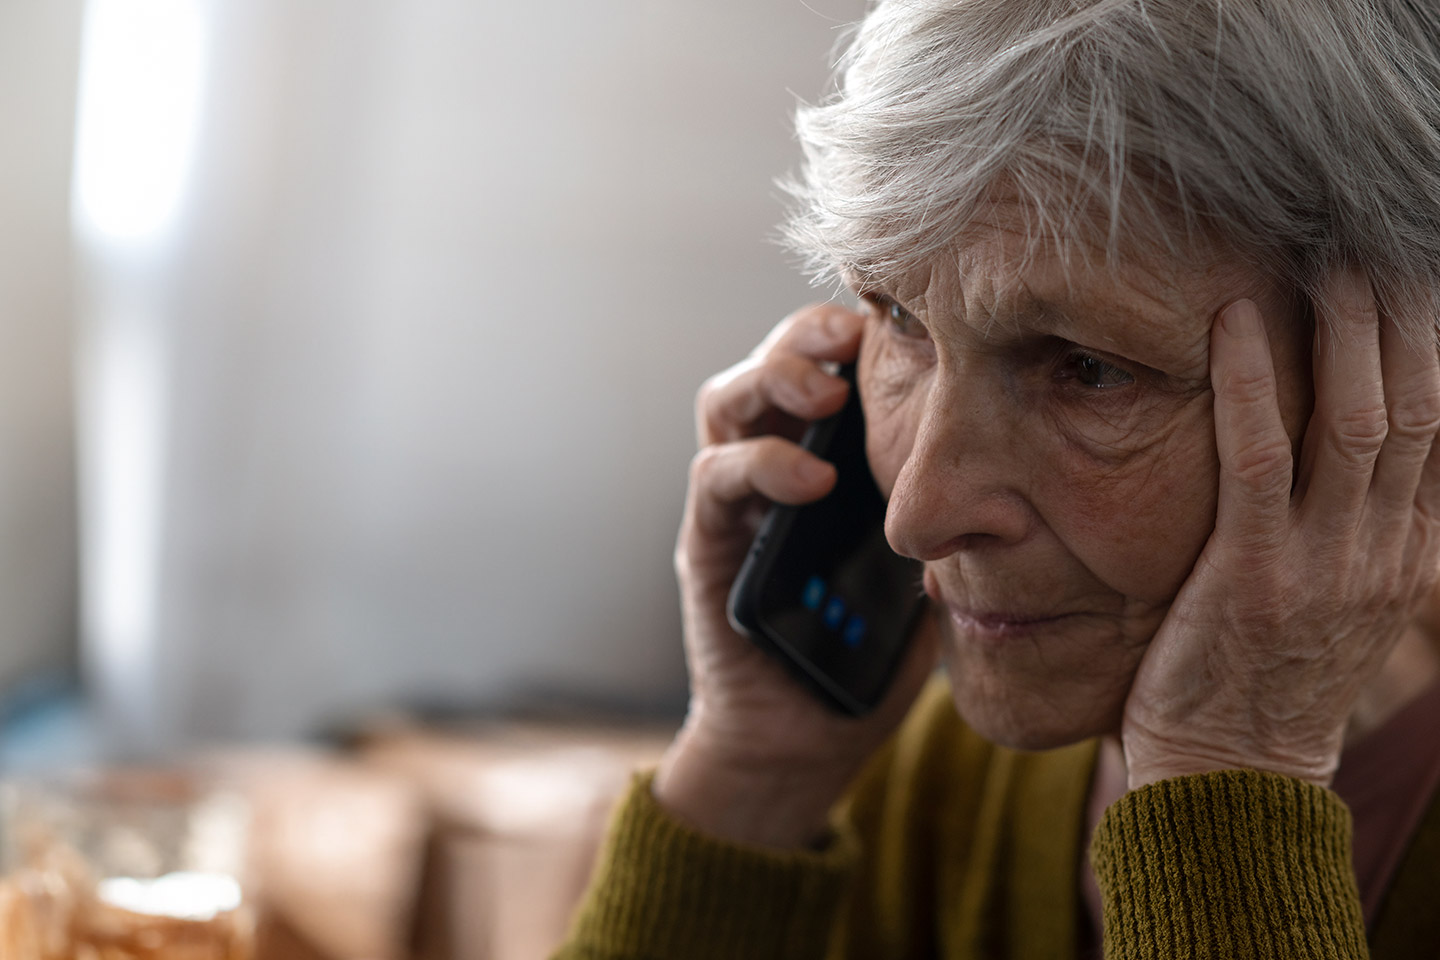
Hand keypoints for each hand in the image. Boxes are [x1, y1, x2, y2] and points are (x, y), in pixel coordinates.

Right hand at [657, 303, 938, 846]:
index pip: (830, 367)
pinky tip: (810, 477)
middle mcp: (773, 464)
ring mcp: (734, 502)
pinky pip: (714, 480)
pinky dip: (759, 464)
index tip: (906, 319)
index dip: (857, 332)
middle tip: (852, 334)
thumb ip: (951, 511)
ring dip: (773, 378)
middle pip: (772, 364)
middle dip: (807, 336)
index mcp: (829, 457)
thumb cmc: (874, 649)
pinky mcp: (708, 543)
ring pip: (727, 403)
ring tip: (825, 388)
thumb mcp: (932, 561)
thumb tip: (1021, 466)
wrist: (810, 735)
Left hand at [1121, 269, 1439, 788]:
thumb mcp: (1340, 599)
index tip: (1414, 270)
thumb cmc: (1268, 677)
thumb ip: (1359, 528)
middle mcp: (1384, 549)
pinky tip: (1232, 322)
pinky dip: (1251, 382)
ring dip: (1344, 330)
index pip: (1437, 422)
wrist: (1234, 775)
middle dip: (1401, 314)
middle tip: (1373, 234)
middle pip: (1414, 406)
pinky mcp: (1254, 572)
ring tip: (1322, 255)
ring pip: (1356, 421)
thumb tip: (1362, 458)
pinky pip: (1258, 458)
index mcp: (1407, 550)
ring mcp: (1325, 562)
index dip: (1429, 340)